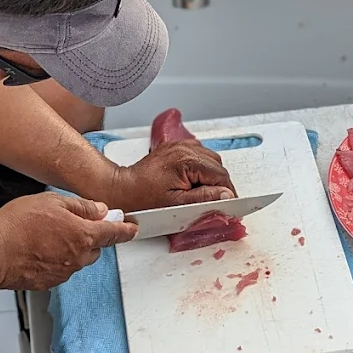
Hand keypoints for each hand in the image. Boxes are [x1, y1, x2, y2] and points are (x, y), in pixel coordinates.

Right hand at [0, 193, 137, 289]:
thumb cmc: (17, 226)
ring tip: (47, 235)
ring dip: (71, 248)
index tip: (131, 228)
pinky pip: (61, 269)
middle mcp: (77, 258)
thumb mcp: (52, 202)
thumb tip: (99, 210)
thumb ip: (81, 207)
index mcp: (83, 236)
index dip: (125, 229)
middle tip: (71, 223)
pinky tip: (39, 249)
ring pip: (78, 259)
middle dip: (90, 236)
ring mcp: (63, 272)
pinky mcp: (48, 282)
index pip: (114, 234)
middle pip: (95, 247)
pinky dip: (56, 259)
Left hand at [107, 139, 236, 211]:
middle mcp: (185, 148)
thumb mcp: (177, 204)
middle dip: (219, 184)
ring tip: (202, 193)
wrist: (122, 188)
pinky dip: (201, 168)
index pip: (220, 175)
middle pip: (217, 166)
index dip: (227, 192)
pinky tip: (194, 182)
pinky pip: (198, 156)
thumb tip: (226, 194)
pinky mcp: (175, 148)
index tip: (230, 206)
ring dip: (211, 176)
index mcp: (187, 160)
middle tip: (215, 202)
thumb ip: (204, 198)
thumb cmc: (143, 198)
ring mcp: (180, 146)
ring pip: (210, 160)